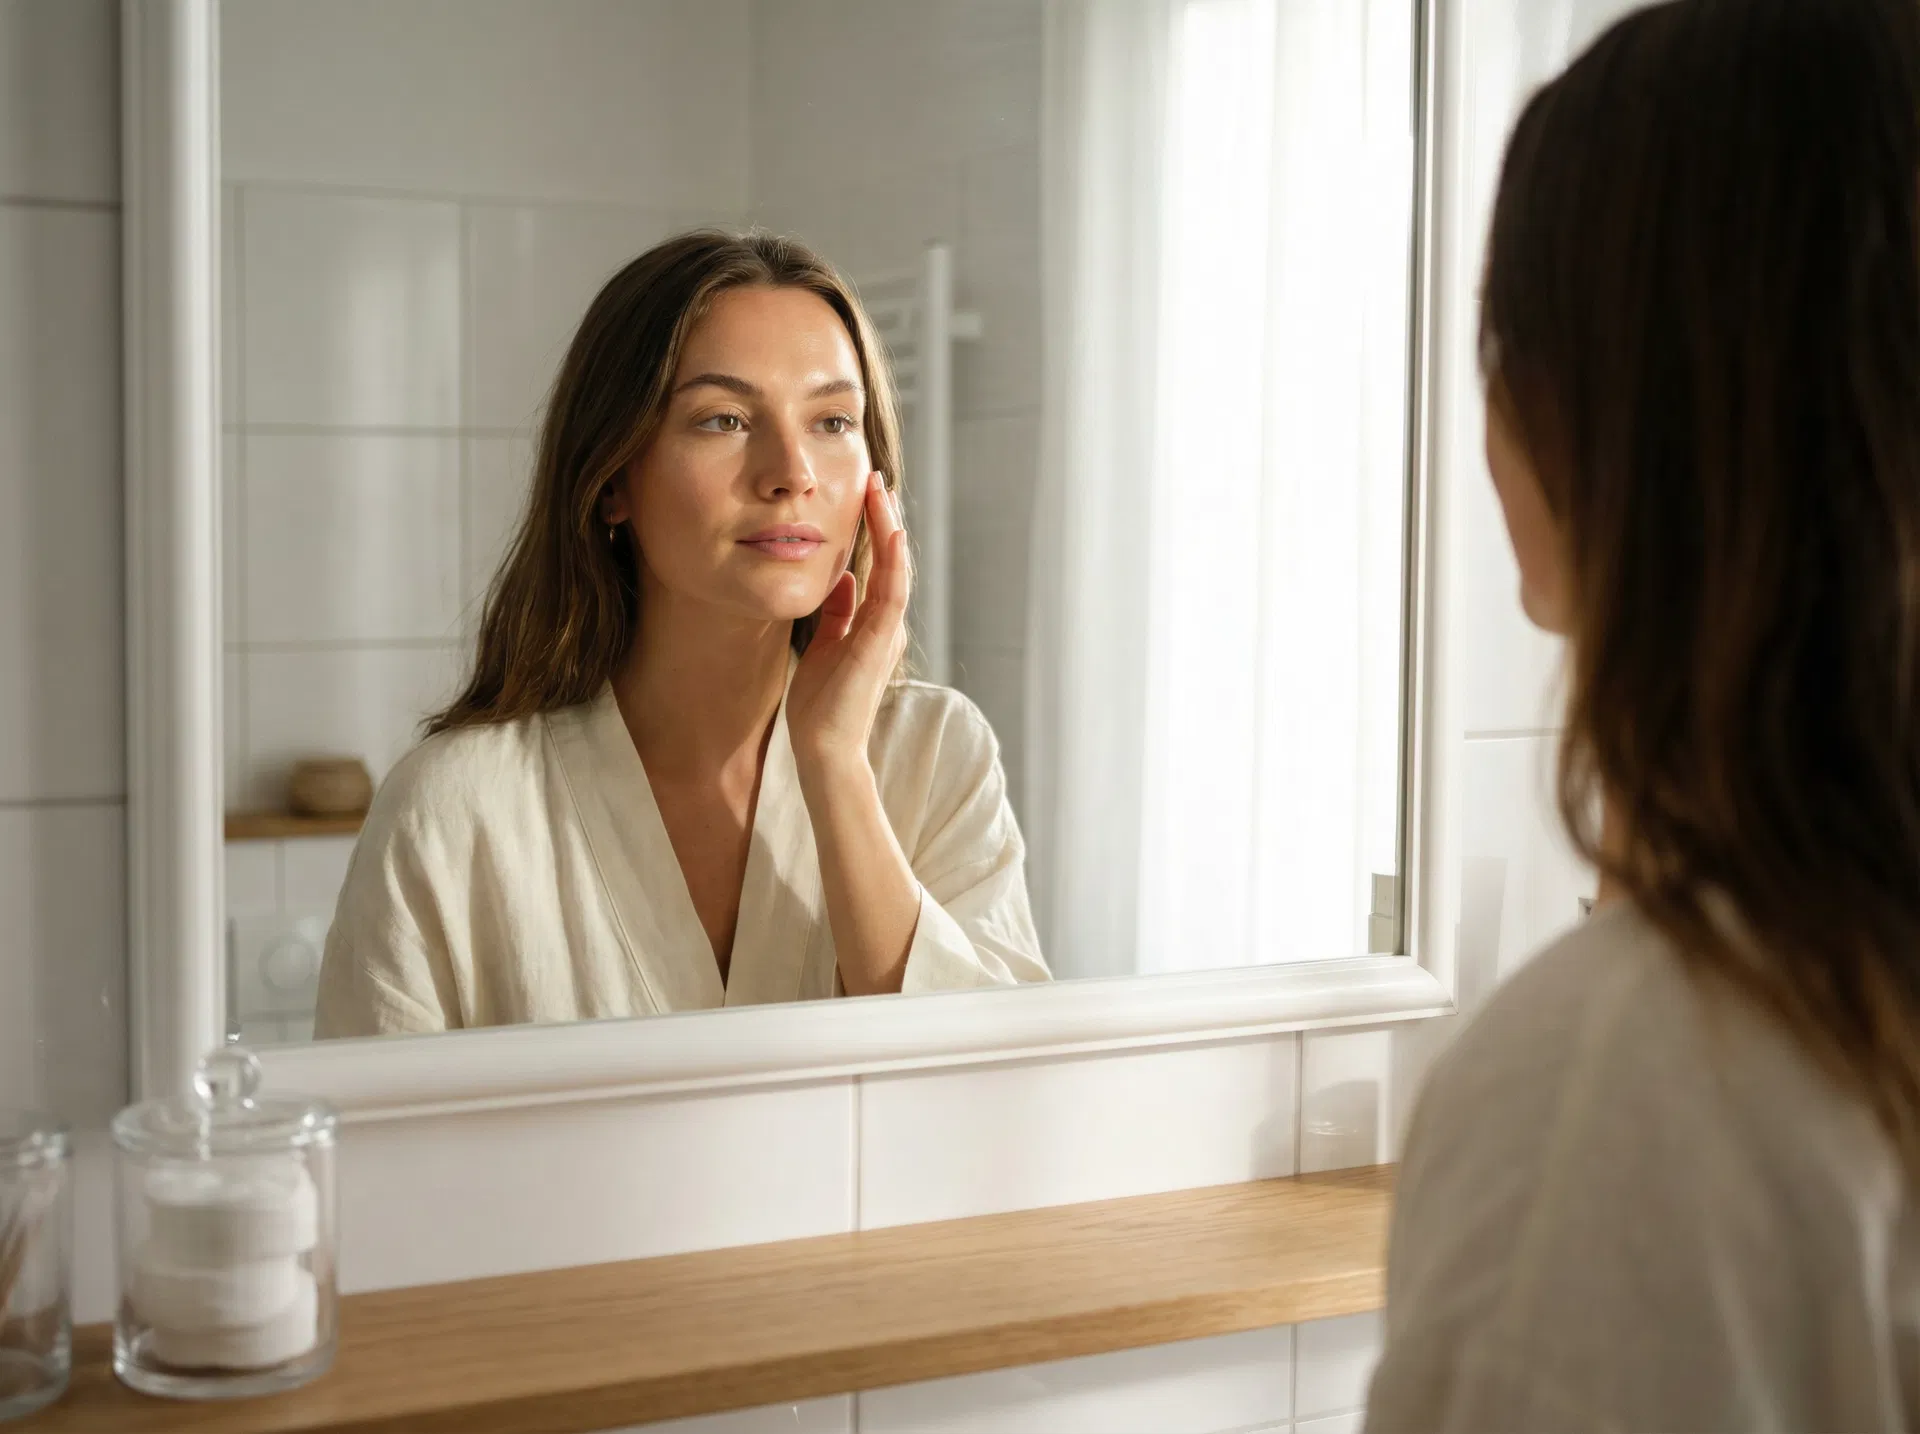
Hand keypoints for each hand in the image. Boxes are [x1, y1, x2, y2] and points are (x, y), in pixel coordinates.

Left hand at [787, 472, 909, 771]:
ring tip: (881, 491)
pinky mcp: (879, 644)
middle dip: (883, 518)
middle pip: (891, 560)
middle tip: (876, 478)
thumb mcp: (825, 645)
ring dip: (889, 529)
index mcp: (873, 623)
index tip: (865, 494)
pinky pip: (892, 595)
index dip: (873, 528)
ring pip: (895, 569)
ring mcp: (886, 632)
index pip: (878, 565)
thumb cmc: (821, 704)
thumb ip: (837, 612)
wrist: (823, 748)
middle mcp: (886, 624)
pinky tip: (891, 533)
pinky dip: (894, 563)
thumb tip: (841, 578)